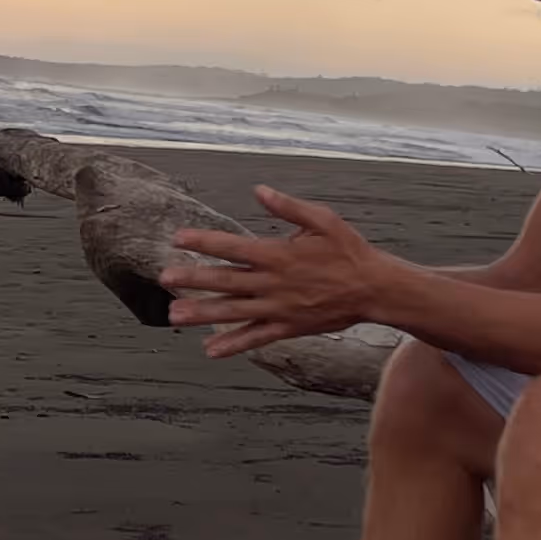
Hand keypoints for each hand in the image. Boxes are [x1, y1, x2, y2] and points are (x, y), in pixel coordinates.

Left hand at [150, 186, 386, 358]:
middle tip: (165, 278)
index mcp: (279, 254)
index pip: (232, 246)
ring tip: (174, 315)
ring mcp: (279, 307)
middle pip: (226, 281)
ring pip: (234, 312)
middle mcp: (274, 282)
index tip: (178, 238)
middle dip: (193, 279)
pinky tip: (210, 349)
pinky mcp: (288, 327)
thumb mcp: (323, 220)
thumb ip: (288, 207)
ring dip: (203, 314)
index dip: (204, 242)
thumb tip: (259, 190)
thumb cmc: (349, 251)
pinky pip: (256, 337)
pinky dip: (233, 344)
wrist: (375, 289)